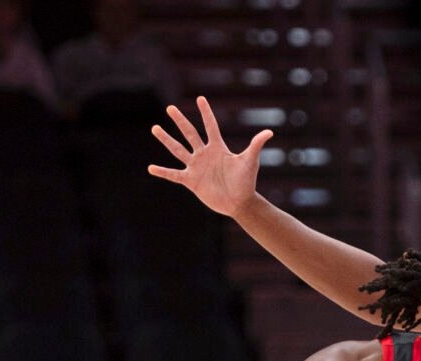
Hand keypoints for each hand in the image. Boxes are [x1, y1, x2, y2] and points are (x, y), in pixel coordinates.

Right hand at [148, 95, 273, 217]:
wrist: (239, 202)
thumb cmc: (246, 181)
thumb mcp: (250, 161)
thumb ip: (256, 145)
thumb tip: (269, 132)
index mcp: (218, 147)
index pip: (210, 126)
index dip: (206, 113)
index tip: (200, 98)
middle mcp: (204, 154)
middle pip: (189, 134)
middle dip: (180, 121)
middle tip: (170, 108)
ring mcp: (196, 167)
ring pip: (178, 150)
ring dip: (167, 140)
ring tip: (155, 128)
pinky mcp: (191, 181)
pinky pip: (174, 174)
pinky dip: (163, 172)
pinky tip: (151, 168)